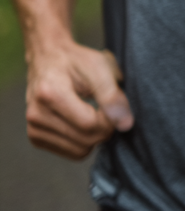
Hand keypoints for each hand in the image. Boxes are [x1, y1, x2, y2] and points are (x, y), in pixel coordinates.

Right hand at [26, 42, 133, 159]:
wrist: (48, 58)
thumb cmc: (76, 61)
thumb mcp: (99, 67)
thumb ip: (112, 95)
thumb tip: (126, 124)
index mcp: (50, 93)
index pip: (89, 123)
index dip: (111, 119)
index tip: (117, 106)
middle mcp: (36, 115)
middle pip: (85, 140)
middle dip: (105, 128)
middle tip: (109, 109)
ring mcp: (33, 129)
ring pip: (80, 151)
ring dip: (96, 136)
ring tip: (96, 113)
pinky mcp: (35, 138)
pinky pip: (71, 152)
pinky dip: (84, 141)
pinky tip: (84, 121)